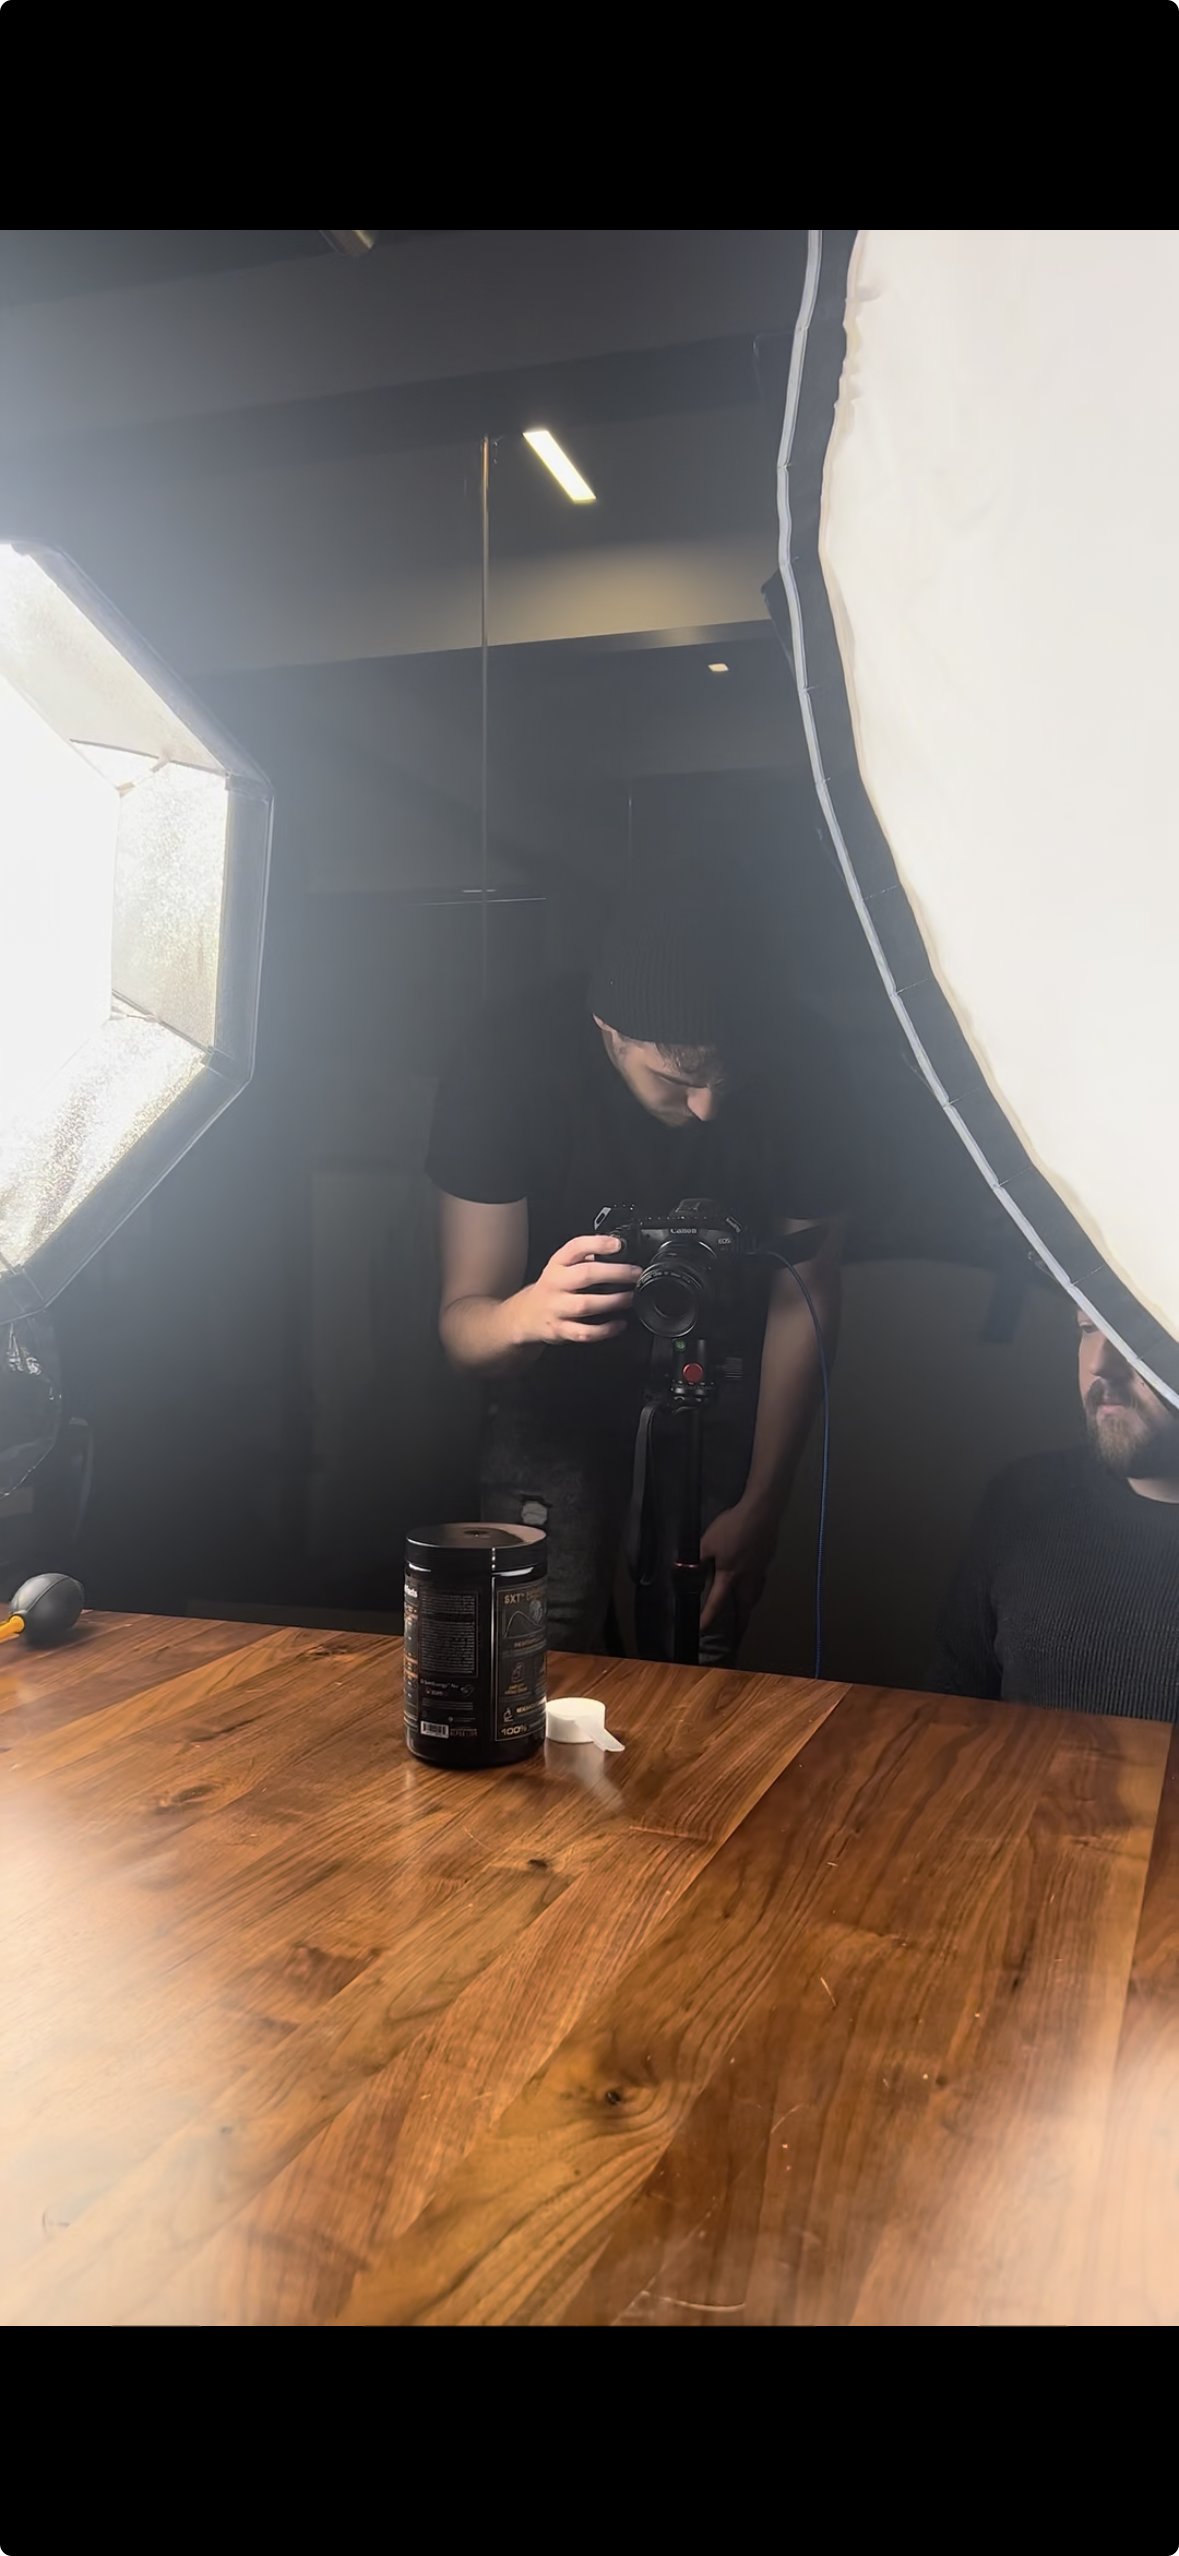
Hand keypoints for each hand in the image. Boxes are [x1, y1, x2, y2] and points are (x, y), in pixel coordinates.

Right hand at [516, 1235, 642, 1347]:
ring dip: (613, 1302)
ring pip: (586, 1305)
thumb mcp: (561, 1268)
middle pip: (585, 1275)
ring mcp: (556, 1308)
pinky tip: (619, 1324)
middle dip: (615, 1273)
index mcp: (557, 1264)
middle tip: (635, 1274)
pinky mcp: (560, 1330)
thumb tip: (618, 1253)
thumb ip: (585, 1259)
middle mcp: (555, 1284)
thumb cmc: (552, 1289)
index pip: (575, 1248)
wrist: (526, 1315)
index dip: (597, 1244)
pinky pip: (584, 1332)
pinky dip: (605, 1330)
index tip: (618, 1245)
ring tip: (631, 1298)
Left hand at [699, 1499, 778, 1633]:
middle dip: (742, 1623)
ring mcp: (760, 1569)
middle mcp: (747, 1577)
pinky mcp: (767, 1560)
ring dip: (749, 1607)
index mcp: (730, 1575)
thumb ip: (697, 1557)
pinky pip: (760, 1580)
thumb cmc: (733, 1527)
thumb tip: (686, 1567)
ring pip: (755, 1595)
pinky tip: (753, 1583)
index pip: (717, 1602)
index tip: (702, 1631)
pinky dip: (756, 1588)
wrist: (761, 1512)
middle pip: (745, 1606)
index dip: (708, 1618)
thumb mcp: (707, 1541)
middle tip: (738, 1634)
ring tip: (745, 1612)